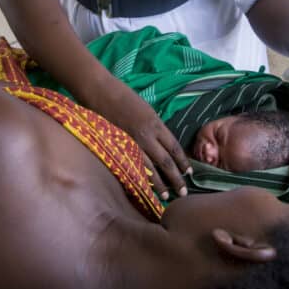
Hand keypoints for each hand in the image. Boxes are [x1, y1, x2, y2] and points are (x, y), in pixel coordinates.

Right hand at [92, 80, 191, 199]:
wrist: (99, 92)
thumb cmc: (122, 95)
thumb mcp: (145, 109)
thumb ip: (154, 126)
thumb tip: (161, 142)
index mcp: (155, 123)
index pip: (174, 147)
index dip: (183, 162)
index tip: (189, 172)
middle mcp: (146, 135)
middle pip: (166, 161)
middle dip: (176, 178)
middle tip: (183, 192)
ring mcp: (132, 143)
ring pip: (151, 168)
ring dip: (160, 184)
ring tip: (167, 196)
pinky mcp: (118, 147)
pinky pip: (133, 166)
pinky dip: (142, 178)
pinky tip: (145, 187)